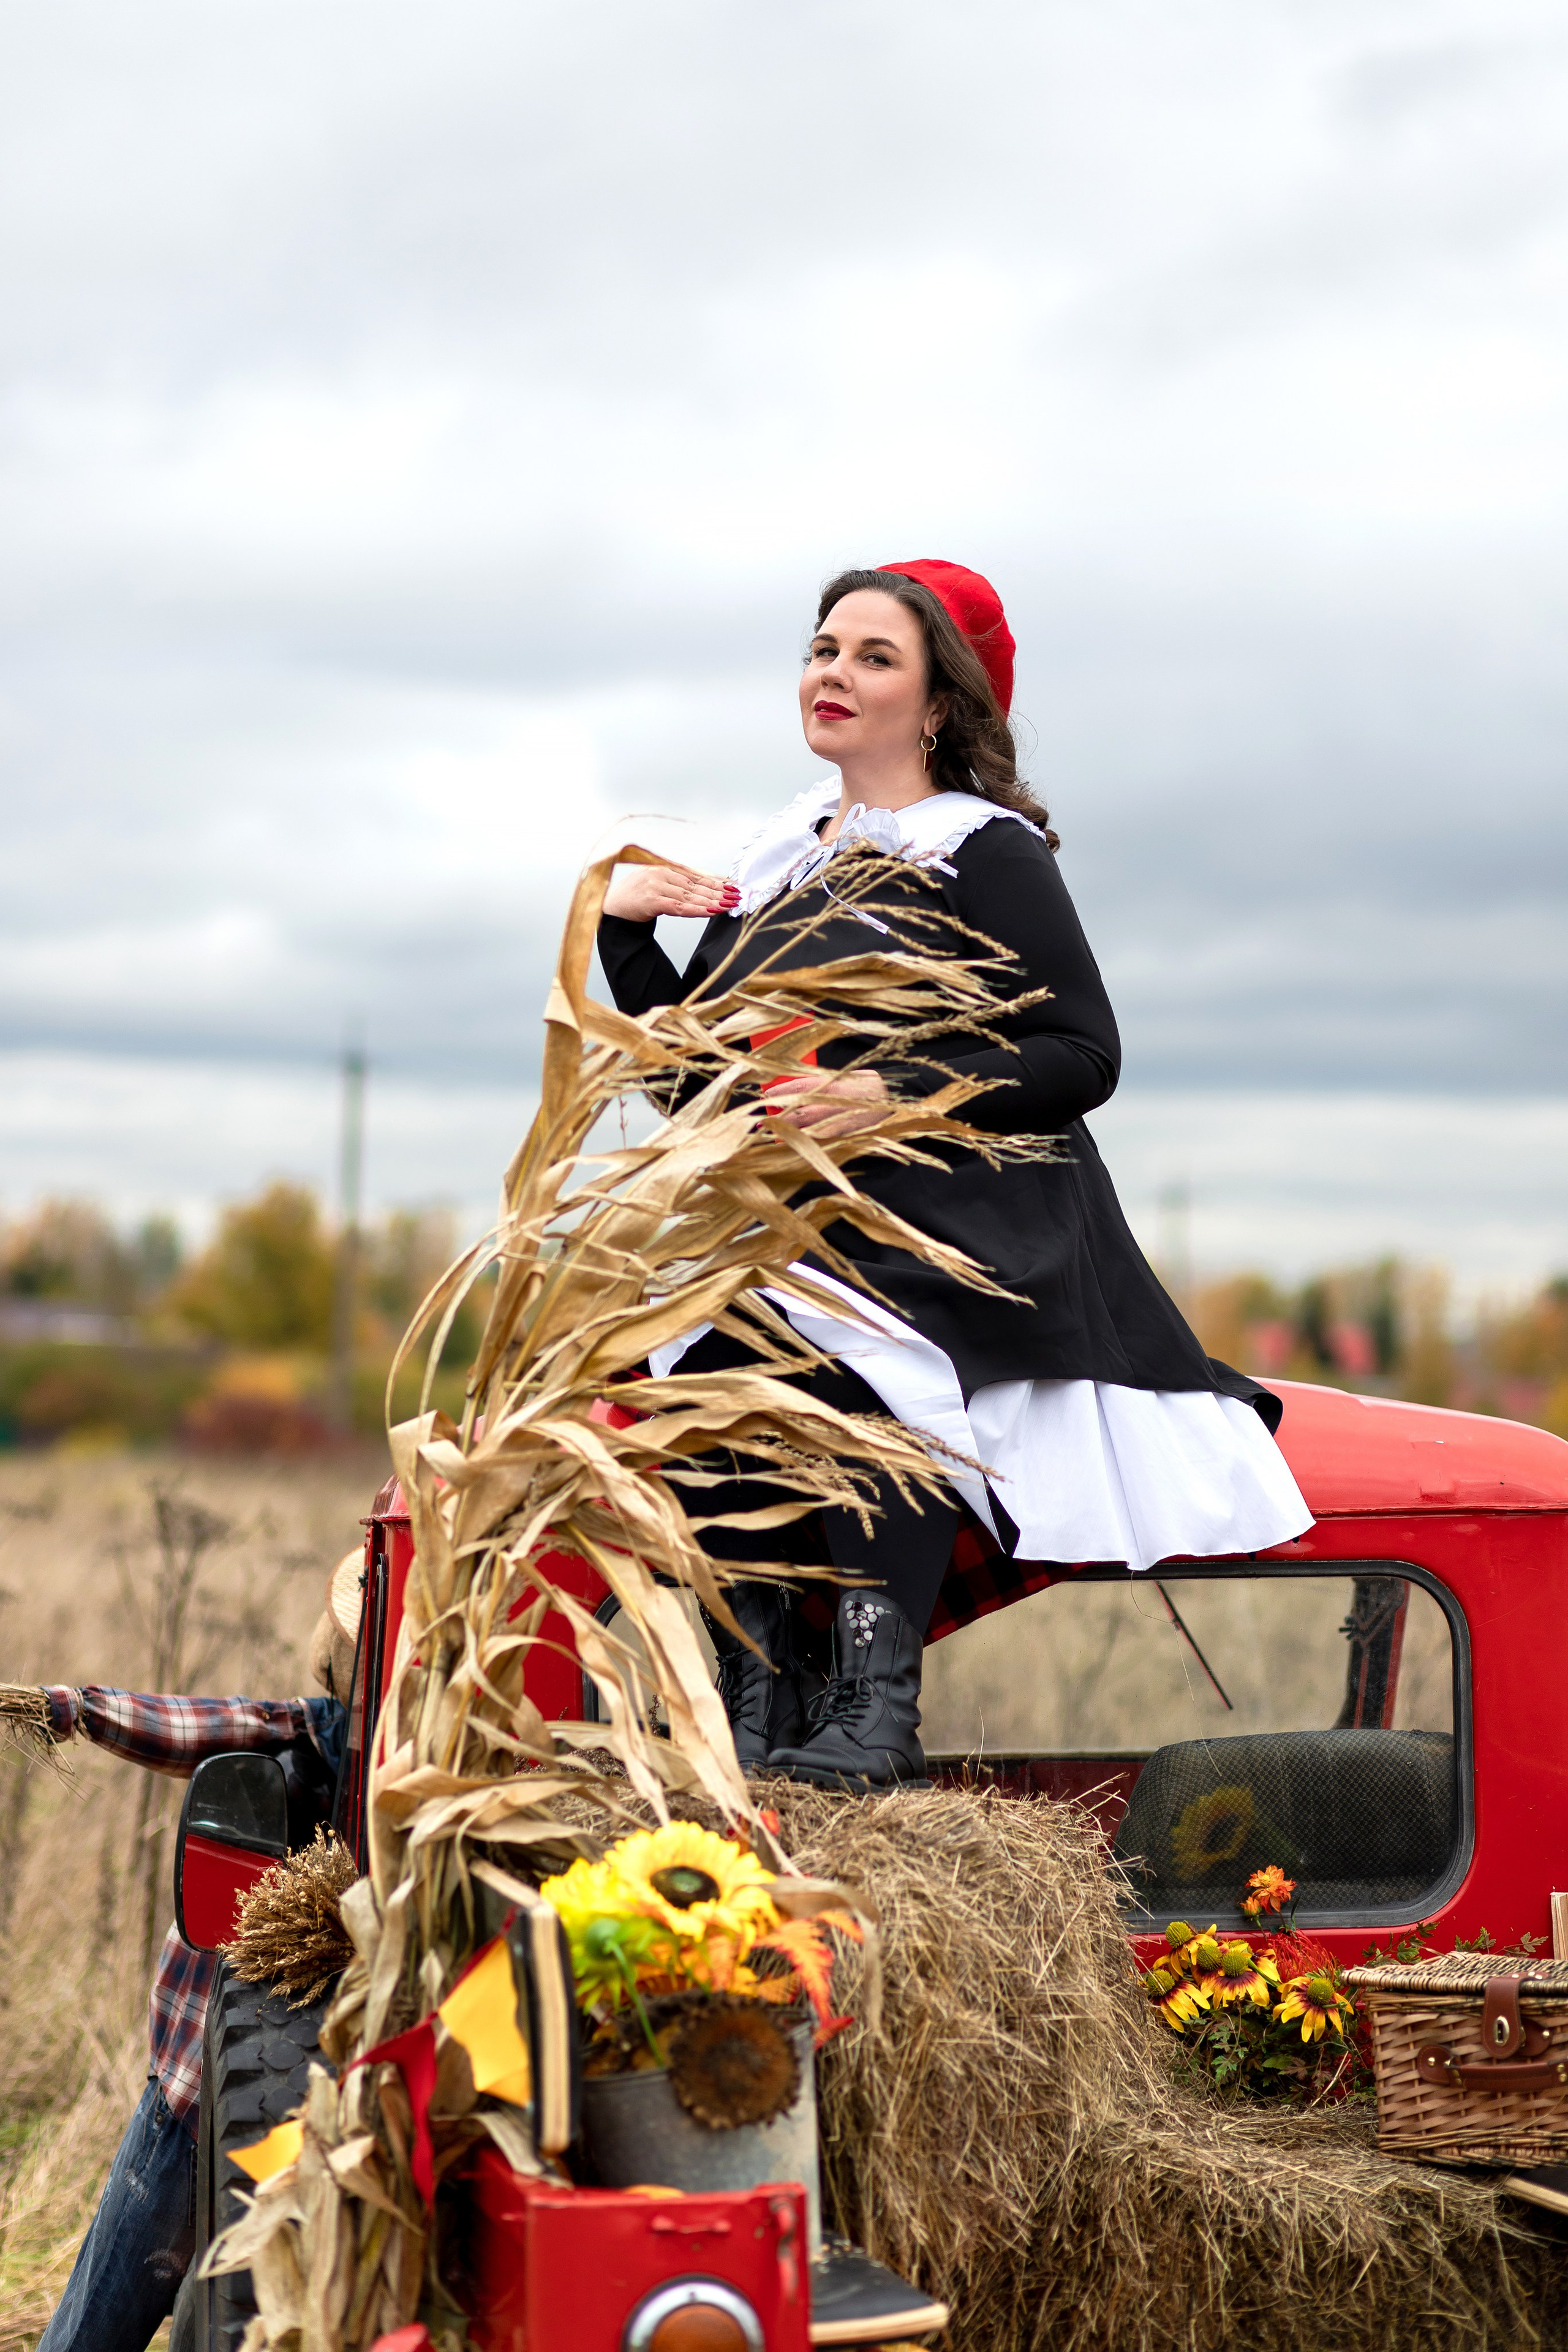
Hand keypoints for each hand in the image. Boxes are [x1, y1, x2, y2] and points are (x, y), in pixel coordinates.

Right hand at [602, 862, 738, 921]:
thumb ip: (676, 884)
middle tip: (737, 896)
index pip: (695, 874)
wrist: (610, 908)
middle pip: (696, 884)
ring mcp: (656, 886)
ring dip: (713, 900)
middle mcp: (661, 873)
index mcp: (663, 867)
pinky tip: (711, 911)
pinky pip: (680, 906)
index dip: (716, 880)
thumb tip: (704, 887)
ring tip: (729, 904)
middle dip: (719, 890)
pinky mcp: (652, 901)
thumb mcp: (655, 884)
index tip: (733, 885)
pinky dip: (698, 909)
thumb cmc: (633, 898)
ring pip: (691, 895)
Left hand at [764, 1068, 889, 1139]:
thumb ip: (822, 1084)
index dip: (779, 1091)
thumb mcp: (844, 1076)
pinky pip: (820, 1139)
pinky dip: (805, 1143)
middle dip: (776, 1118)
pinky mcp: (844, 1132)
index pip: (798, 1085)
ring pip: (805, 1127)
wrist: (893, 1097)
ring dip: (786, 1133)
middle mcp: (830, 1100)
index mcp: (829, 1082)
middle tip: (759, 1124)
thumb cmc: (866, 1085)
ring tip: (769, 1138)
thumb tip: (796, 1091)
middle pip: (797, 1110)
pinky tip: (794, 1146)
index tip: (764, 1094)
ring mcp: (837, 1118)